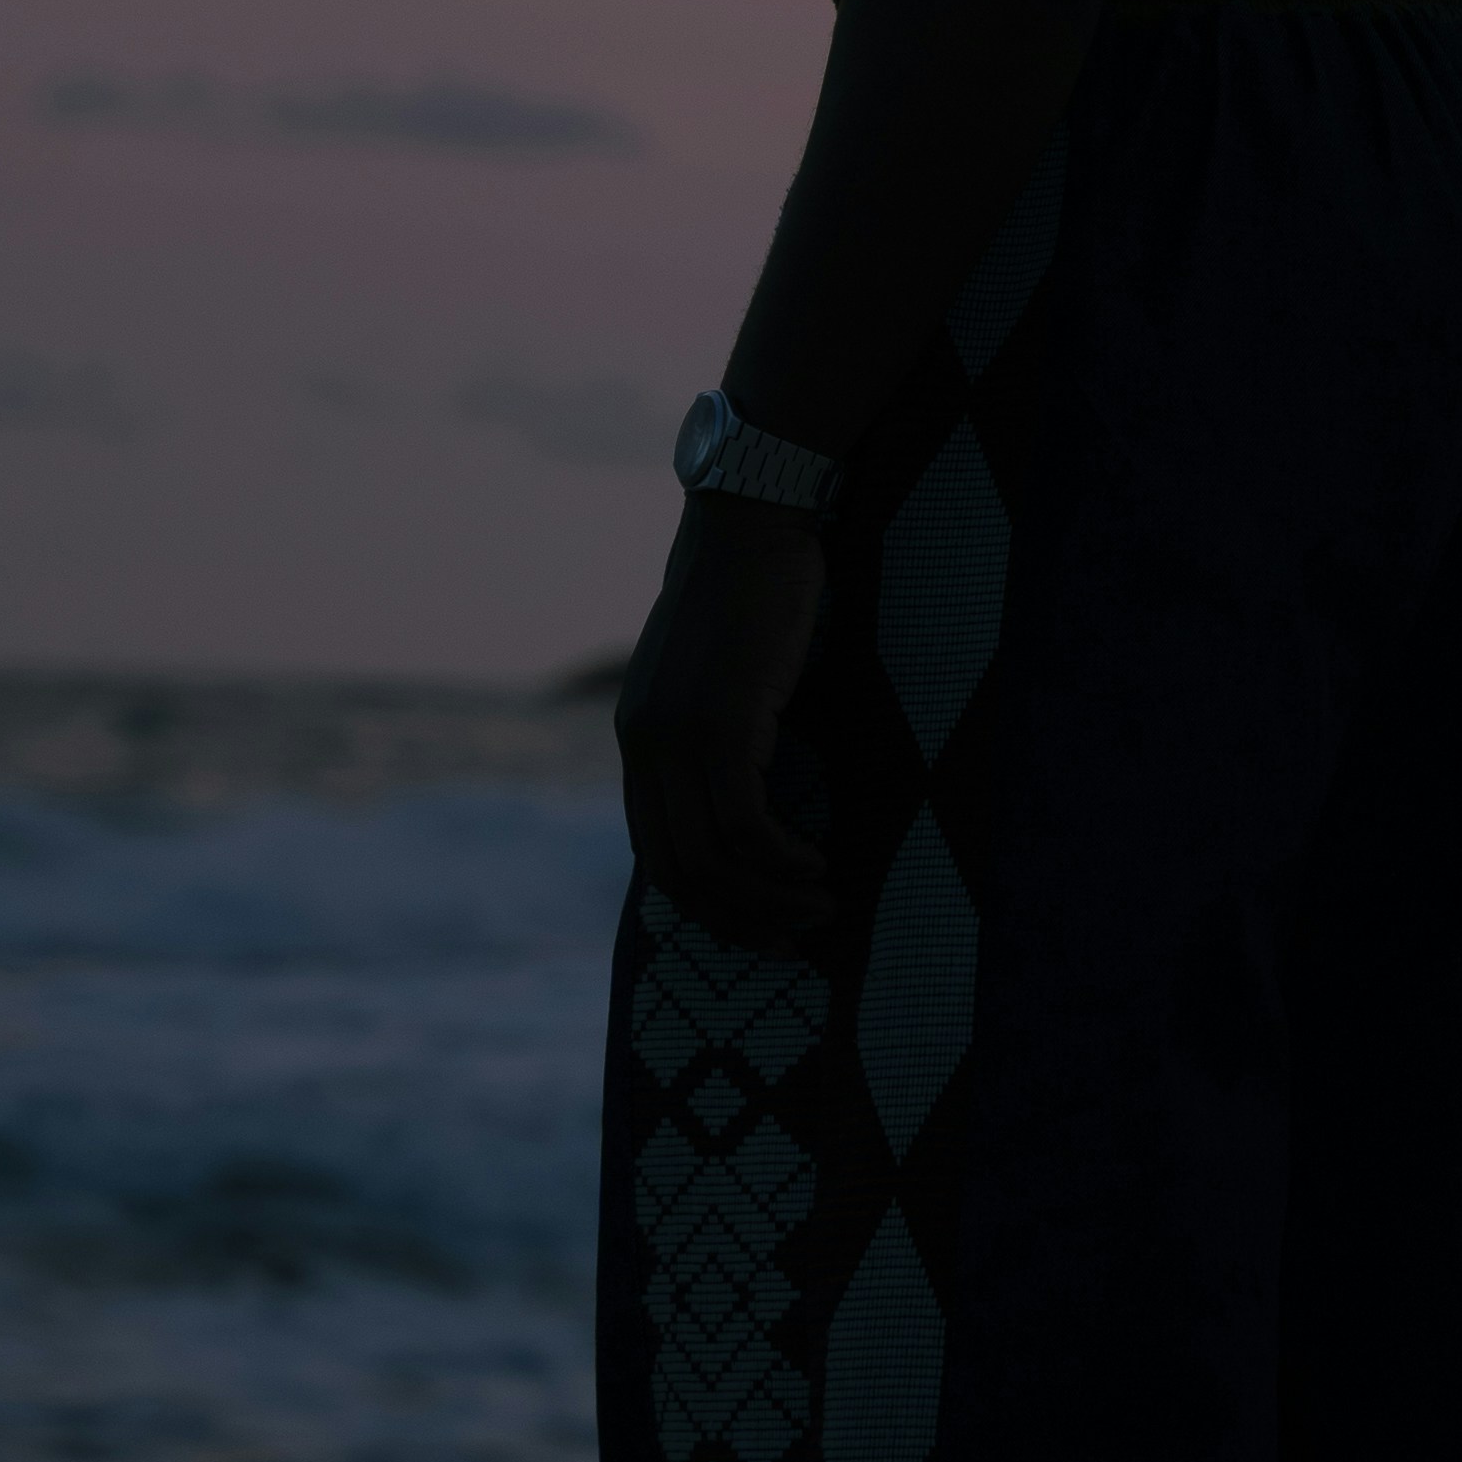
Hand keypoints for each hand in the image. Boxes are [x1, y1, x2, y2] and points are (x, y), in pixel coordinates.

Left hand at [615, 499, 834, 953]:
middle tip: (795, 937)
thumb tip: (760, 795)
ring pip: (714, 858)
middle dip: (739, 919)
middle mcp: (644, 746)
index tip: (760, 925)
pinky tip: (820, 864)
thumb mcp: (724, 677)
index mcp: (639, 739)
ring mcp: (675, 738)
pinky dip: (784, 860)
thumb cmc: (753, 594)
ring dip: (771, 898)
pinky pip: (746, 826)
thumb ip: (723, 733)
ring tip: (822, 907)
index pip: (657, 853)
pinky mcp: (718, 726)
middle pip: (678, 872)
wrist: (749, 524)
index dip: (707, 905)